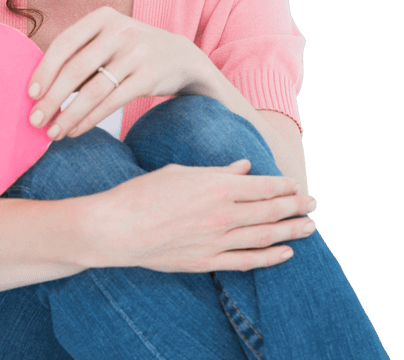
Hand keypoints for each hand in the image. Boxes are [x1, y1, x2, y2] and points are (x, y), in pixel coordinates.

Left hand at [27, 6, 209, 138]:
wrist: (181, 57)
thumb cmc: (129, 52)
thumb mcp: (107, 40)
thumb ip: (78, 55)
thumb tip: (38, 89)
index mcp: (102, 17)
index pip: (64, 43)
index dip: (44, 70)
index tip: (30, 94)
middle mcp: (120, 31)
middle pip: (75, 69)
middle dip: (51, 99)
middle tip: (34, 120)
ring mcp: (137, 53)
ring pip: (93, 90)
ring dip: (69, 115)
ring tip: (53, 132)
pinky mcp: (149, 76)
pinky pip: (112, 102)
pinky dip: (90, 119)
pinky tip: (75, 130)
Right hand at [86, 160, 317, 271]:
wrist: (117, 228)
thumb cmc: (142, 194)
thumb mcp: (180, 173)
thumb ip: (216, 172)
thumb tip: (244, 167)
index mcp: (217, 187)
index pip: (264, 186)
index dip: (284, 186)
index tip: (296, 184)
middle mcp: (223, 215)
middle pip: (271, 211)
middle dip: (296, 206)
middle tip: (313, 204)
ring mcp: (217, 241)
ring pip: (265, 236)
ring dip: (291, 231)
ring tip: (309, 227)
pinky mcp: (207, 261)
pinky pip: (247, 261)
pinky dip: (270, 258)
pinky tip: (286, 253)